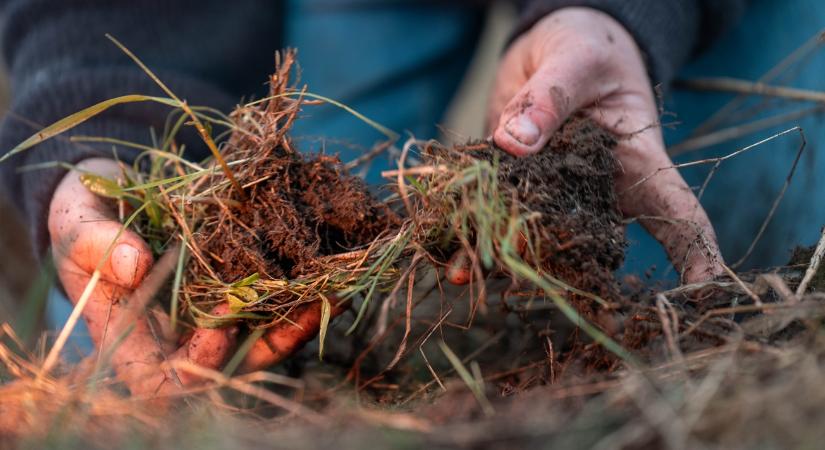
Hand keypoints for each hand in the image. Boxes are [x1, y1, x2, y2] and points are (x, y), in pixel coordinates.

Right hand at [49, 158, 340, 395]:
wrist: (107, 191)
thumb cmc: (81, 216)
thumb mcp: (76, 225)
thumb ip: (96, 244)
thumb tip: (135, 263)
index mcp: (130, 340)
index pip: (164, 380)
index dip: (197, 365)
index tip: (222, 325)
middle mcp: (176, 336)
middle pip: (229, 364)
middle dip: (273, 343)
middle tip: (308, 310)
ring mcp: (208, 313)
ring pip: (260, 336)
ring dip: (299, 319)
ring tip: (335, 291)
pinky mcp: (233, 286)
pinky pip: (270, 300)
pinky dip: (300, 290)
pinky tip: (329, 269)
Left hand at [449, 7, 722, 284]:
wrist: (550, 47)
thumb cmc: (588, 49)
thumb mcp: (578, 62)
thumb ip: (550, 99)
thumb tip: (514, 141)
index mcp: (636, 163)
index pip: (677, 213)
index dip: (696, 255)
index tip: (704, 296)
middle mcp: (594, 190)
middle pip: (593, 244)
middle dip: (574, 281)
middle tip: (552, 306)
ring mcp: (549, 191)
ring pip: (532, 235)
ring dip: (500, 258)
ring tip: (465, 274)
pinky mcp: (508, 183)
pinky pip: (489, 211)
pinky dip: (467, 229)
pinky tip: (445, 250)